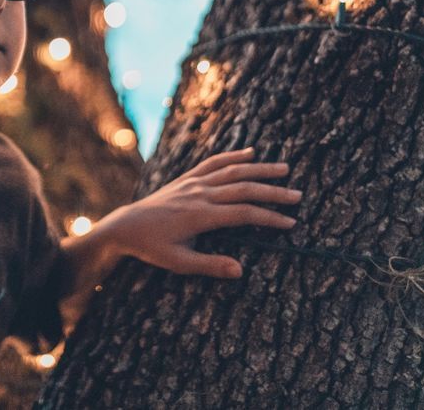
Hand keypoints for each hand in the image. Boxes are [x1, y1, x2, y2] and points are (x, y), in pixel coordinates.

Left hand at [105, 146, 300, 278]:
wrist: (126, 225)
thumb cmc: (152, 247)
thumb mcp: (179, 263)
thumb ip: (210, 265)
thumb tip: (241, 270)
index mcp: (201, 215)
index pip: (244, 214)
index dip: (269, 218)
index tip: (291, 223)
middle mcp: (200, 194)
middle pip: (244, 188)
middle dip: (273, 192)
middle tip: (298, 196)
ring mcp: (193, 183)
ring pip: (232, 171)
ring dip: (259, 169)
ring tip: (284, 170)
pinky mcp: (186, 178)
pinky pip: (212, 163)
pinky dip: (232, 156)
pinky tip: (249, 153)